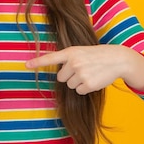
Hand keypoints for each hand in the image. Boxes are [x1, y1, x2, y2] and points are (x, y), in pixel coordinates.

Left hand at [25, 45, 143, 94]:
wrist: (117, 59)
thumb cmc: (96, 55)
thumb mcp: (80, 52)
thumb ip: (68, 59)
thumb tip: (59, 75)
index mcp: (70, 53)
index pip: (51, 58)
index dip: (37, 62)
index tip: (26, 65)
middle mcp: (74, 63)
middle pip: (61, 78)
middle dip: (69, 76)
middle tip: (81, 69)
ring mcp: (81, 74)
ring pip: (70, 85)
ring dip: (78, 82)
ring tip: (89, 73)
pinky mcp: (88, 85)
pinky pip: (80, 91)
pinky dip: (86, 88)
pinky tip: (94, 79)